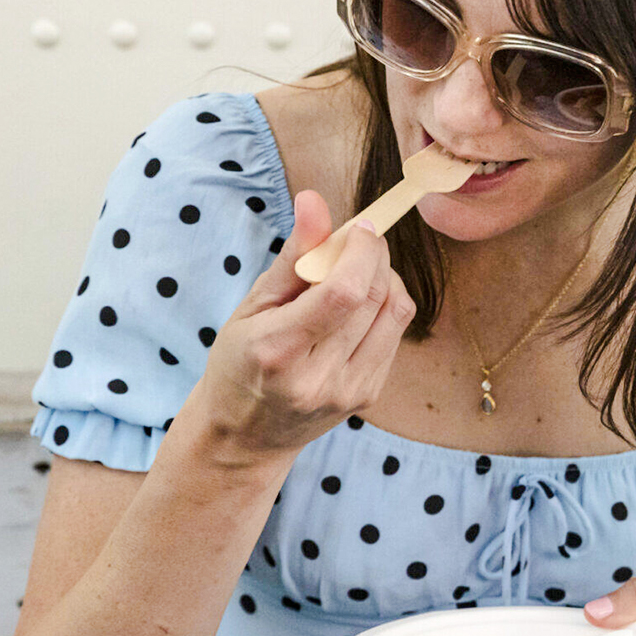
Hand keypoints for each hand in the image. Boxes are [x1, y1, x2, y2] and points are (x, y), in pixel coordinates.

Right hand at [193, 189, 415, 456]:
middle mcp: (318, 378)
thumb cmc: (240, 362)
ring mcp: (348, 392)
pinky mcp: (368, 396)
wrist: (246, 435)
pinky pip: (395, 332)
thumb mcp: (252, 305)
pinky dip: (385, 305)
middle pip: (373, 297)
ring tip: (358, 269)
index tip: (358, 228)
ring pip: (394, 313)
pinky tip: (360, 303)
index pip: (343, 294)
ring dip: (385, 277)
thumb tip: (315, 200)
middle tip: (358, 240)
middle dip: (374, 256)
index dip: (360, 251)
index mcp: (278, 351)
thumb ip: (293, 255)